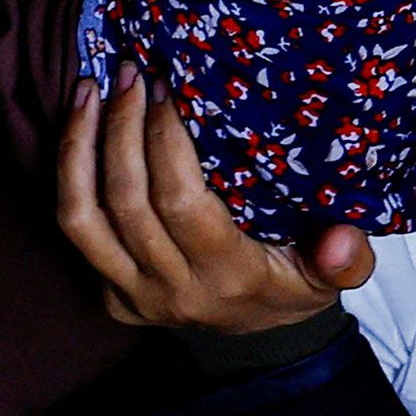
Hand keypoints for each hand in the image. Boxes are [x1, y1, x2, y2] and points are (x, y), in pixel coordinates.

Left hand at [58, 65, 376, 333]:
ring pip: (82, 216)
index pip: (182, 204)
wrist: (260, 342)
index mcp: (229, 277)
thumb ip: (346, 260)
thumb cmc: (293, 285)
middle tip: (131, 73)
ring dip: (81, 145)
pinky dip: (70, 172)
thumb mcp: (332, 276)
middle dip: (123, 127)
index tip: (170, 87)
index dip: (166, 142)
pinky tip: (79, 122)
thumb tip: (343, 239)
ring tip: (91, 89)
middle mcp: (173, 290)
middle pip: (128, 202)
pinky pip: (74, 229)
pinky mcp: (110, 293)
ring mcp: (134, 295)